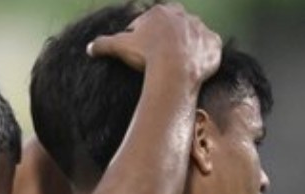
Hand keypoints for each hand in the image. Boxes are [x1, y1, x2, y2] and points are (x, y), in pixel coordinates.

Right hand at [87, 2, 221, 81]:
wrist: (174, 71)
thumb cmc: (146, 56)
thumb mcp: (120, 47)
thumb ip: (104, 44)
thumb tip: (90, 48)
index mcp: (161, 11)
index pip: (151, 21)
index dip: (145, 36)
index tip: (143, 50)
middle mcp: (184, 15)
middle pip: (174, 25)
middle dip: (168, 37)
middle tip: (161, 56)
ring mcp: (201, 29)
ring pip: (193, 35)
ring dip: (188, 45)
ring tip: (179, 62)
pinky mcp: (214, 43)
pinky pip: (210, 48)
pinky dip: (204, 55)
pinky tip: (195, 65)